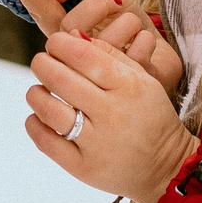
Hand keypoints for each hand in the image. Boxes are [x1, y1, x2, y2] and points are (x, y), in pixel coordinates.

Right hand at [4, 0, 182, 93]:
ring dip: (128, 23)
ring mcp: (97, 75)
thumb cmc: (129, 28)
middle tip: (114, 2)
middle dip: (97, 4)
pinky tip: (144, 44)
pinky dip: (145, 40)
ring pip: (107, 39)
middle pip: (71, 26)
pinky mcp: (124, 86)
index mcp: (67, 34)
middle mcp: (75, 57)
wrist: (160, 60)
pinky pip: (136, 50)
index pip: (43, 12)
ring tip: (134, 28)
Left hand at [22, 30, 201, 202]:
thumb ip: (109, 54)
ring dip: (36, 94)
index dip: (60, 44)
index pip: (83, 56)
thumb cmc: (149, 115)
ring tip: (38, 90)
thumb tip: (72, 35)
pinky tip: (38, 116)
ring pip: (49, 110)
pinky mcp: (83, 167)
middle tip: (41, 62)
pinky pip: (47, 142)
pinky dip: (35, 125)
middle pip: (60, 80)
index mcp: (128, 87)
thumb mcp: (142, 79)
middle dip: (43, 64)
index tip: (54, 43)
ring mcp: (96, 143)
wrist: (166, 167)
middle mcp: (111, 114)